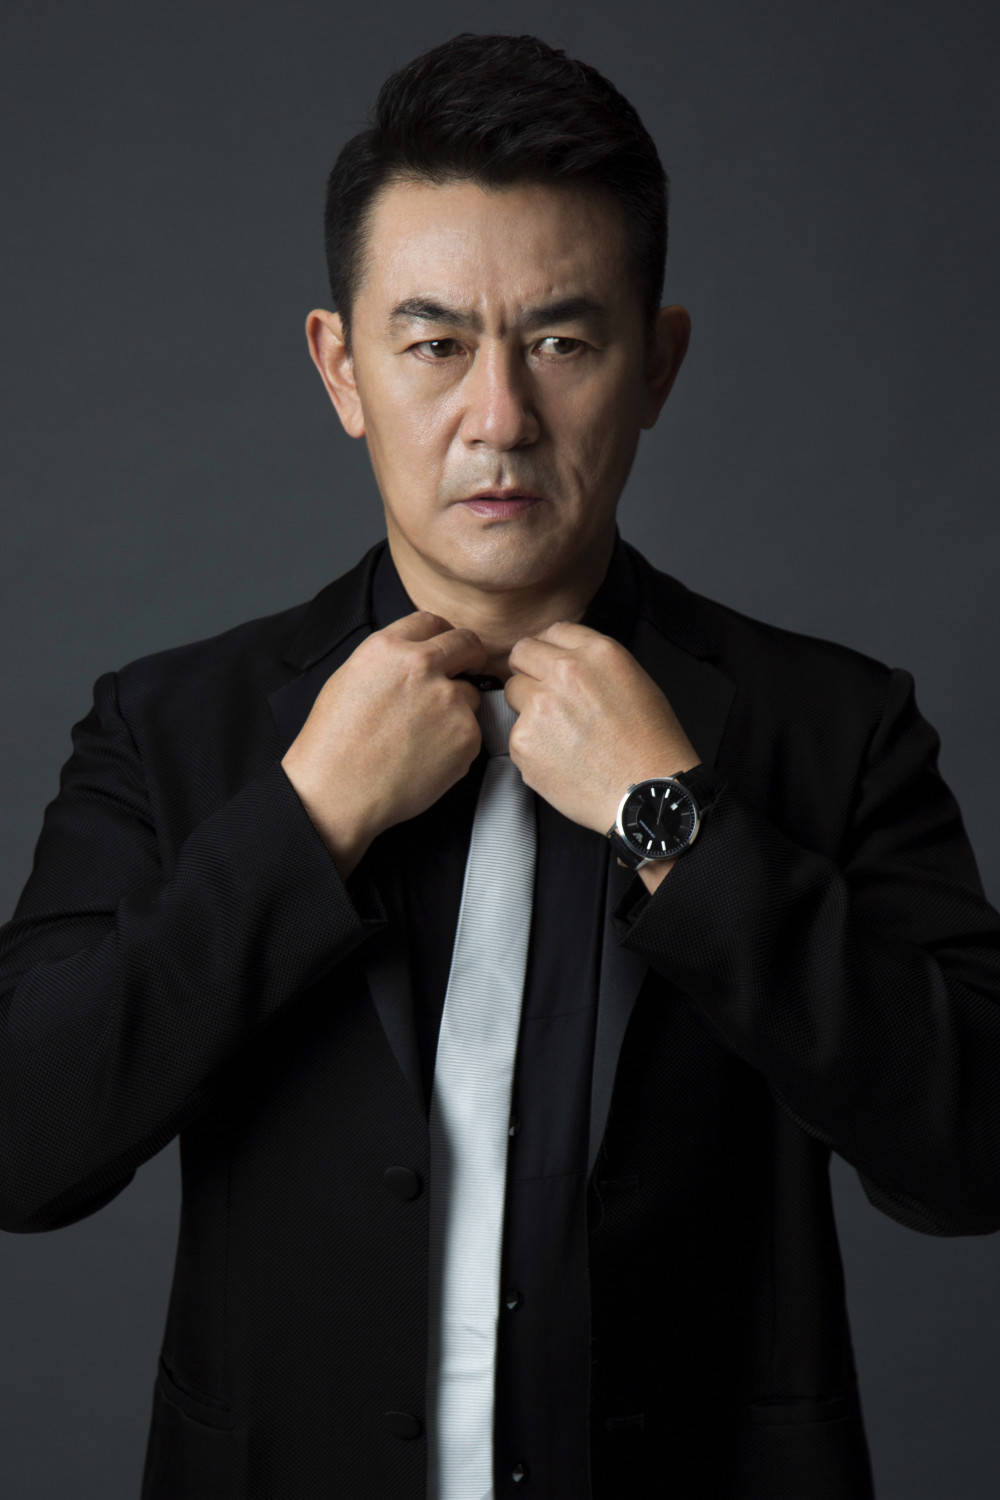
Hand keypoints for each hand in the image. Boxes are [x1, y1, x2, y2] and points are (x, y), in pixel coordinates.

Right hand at [282, 611, 486, 873]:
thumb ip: (390, 660)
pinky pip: (472, 732)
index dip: (441, 636)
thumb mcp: (350, 679)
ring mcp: (449, 700)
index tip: (446, 648)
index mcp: (388, 647)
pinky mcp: (467, 735)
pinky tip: (427, 757)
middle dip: (469, 655)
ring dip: (457, 708)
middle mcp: (423, 665)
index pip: (432, 621)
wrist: (337, 792)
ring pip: (470, 694)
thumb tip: (417, 657)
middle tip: (465, 671)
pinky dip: (457, 743)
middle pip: (467, 644)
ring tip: (422, 736)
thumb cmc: (334, 744)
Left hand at [503, 621, 699, 837]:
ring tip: (561, 735)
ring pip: (513, 694)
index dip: (550, 651)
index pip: (552, 632)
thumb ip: (593, 663)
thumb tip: (562, 660)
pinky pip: (516, 734)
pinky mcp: (523, 742)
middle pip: (521, 655)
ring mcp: (539, 707)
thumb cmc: (650, 744)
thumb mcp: (635, 681)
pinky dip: (532, 747)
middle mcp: (563, 672)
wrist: (647, 793)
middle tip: (547, 698)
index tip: (551, 666)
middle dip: (529, 672)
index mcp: (596, 653)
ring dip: (529, 708)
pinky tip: (560, 760)